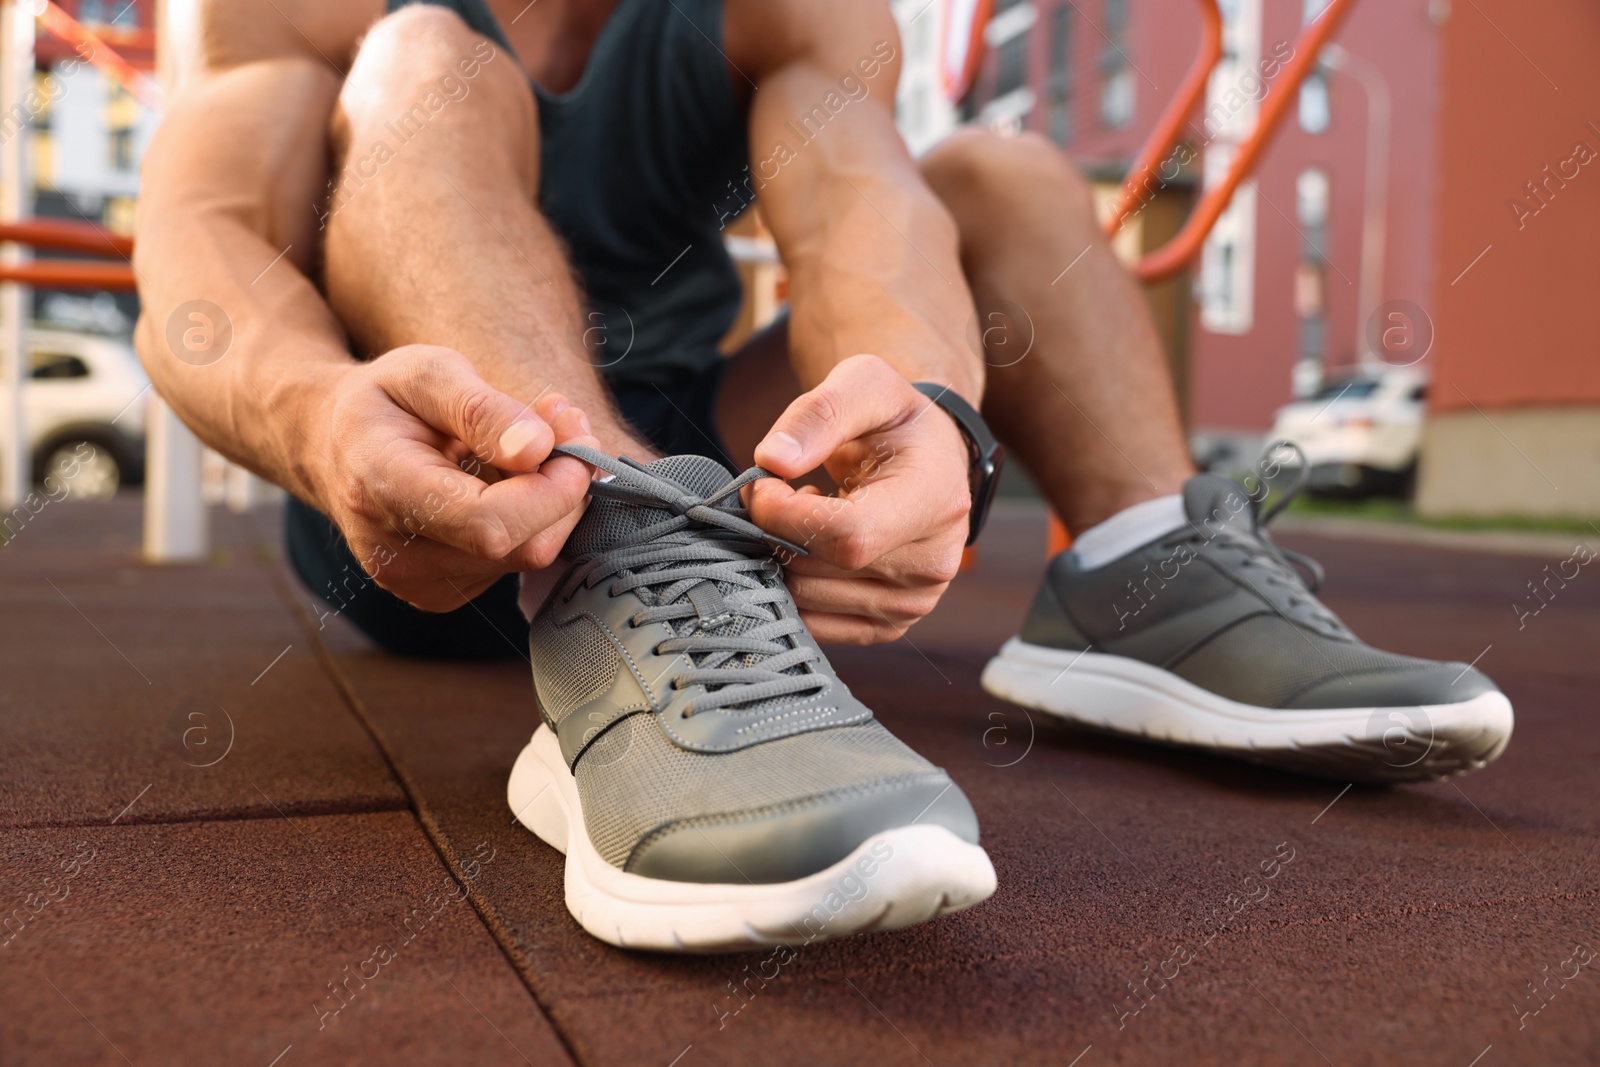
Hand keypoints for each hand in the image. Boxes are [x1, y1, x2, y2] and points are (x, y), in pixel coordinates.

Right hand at [309, 345, 598, 611]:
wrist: (333, 446)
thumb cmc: (384, 401)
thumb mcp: (426, 372)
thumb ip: (482, 409)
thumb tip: (539, 449)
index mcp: (382, 488)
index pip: (488, 523)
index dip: (550, 489)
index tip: (573, 439)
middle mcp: (394, 554)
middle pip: (521, 547)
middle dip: (564, 487)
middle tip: (566, 424)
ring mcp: (416, 584)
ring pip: (527, 557)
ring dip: (552, 500)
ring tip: (532, 442)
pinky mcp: (439, 594)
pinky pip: (512, 564)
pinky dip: (529, 520)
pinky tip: (508, 481)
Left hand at [749, 354, 972, 643]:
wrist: (929, 457)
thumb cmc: (895, 419)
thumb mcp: (865, 383)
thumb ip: (818, 414)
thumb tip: (772, 460)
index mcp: (935, 501)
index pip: (847, 536)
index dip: (785, 516)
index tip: (763, 484)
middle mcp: (932, 563)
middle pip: (818, 571)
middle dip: (774, 532)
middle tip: (781, 493)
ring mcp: (914, 603)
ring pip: (808, 601)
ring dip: (783, 557)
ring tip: (809, 514)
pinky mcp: (890, 625)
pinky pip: (814, 624)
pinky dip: (793, 587)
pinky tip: (812, 548)